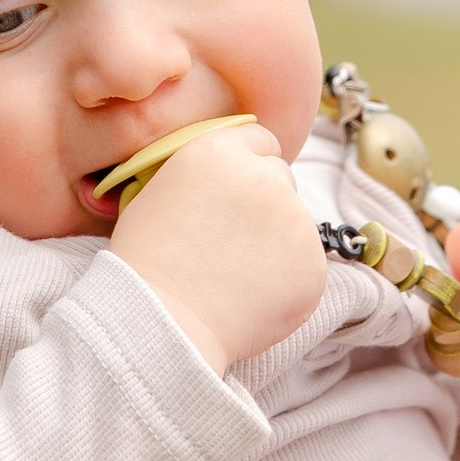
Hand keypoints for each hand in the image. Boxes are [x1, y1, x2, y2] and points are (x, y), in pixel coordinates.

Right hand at [106, 124, 326, 375]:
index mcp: (219, 151)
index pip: (260, 138)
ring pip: (295, 222)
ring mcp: (296, 220)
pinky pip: (306, 264)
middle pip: (281, 177)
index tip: (241, 190)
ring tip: (236, 275)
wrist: (163, 321)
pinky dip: (287, 279)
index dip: (251, 164)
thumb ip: (203, 176)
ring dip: (277, 241)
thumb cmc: (146, 263)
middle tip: (234, 240)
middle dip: (265, 202)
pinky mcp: (314, 263)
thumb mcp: (158, 194)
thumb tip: (225, 181)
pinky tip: (251, 295)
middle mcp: (264, 176)